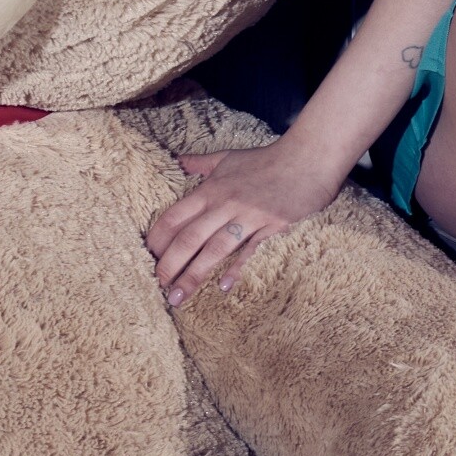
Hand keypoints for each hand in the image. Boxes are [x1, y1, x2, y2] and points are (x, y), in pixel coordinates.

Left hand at [145, 139, 352, 305]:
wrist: (308, 158)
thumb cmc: (267, 159)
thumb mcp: (228, 157)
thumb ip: (200, 163)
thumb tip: (177, 160)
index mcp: (211, 189)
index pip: (175, 216)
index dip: (158, 239)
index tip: (147, 259)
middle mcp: (225, 203)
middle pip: (190, 237)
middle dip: (170, 264)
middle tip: (157, 287)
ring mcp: (248, 216)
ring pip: (214, 249)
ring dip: (194, 275)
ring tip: (178, 297)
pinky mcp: (271, 226)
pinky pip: (249, 250)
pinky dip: (236, 268)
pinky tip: (223, 286)